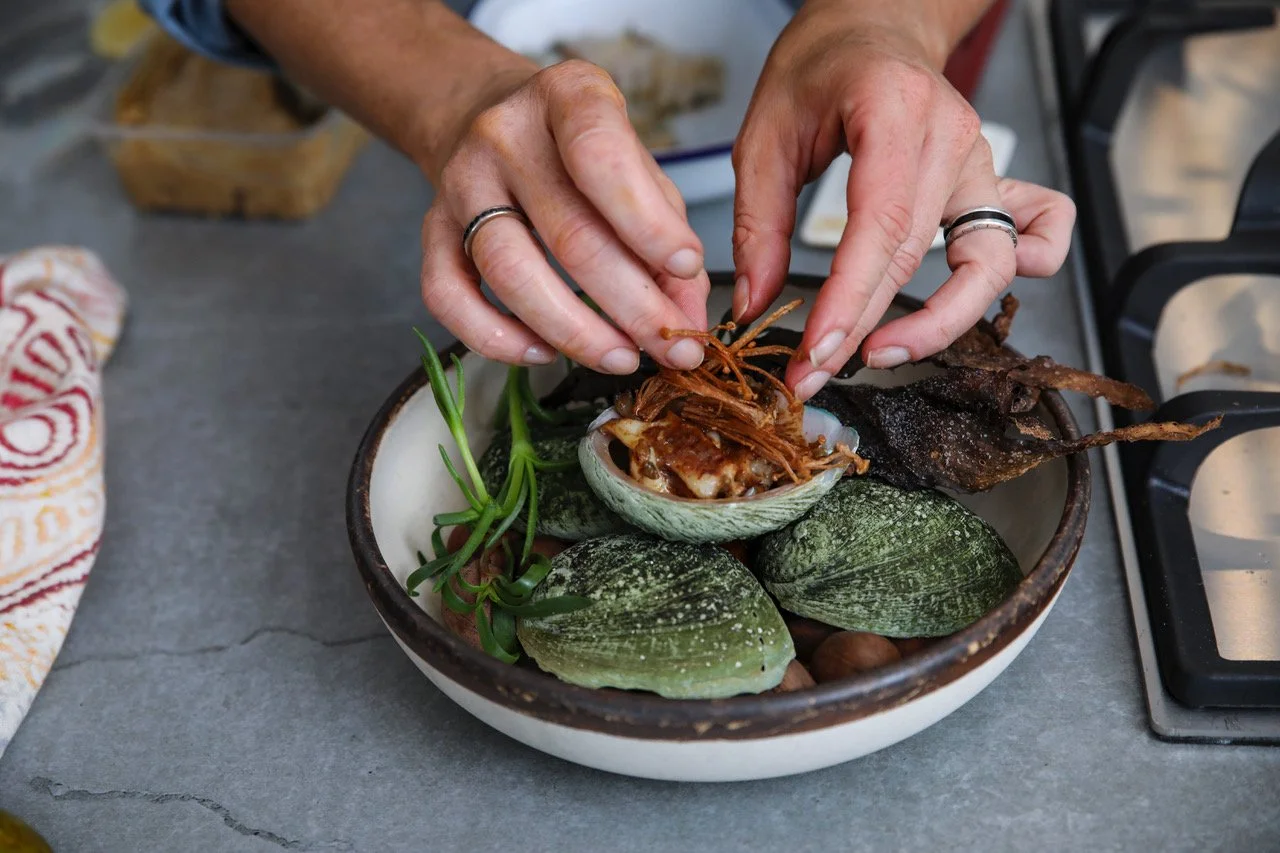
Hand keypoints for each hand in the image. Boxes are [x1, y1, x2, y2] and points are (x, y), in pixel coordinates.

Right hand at [421, 60, 711, 373]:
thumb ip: (667, 233)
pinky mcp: (430, 230)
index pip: (601, 158)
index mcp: (567, 98)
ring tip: (622, 358)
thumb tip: (686, 321)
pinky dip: (497, 338)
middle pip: (568, 234)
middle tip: (672, 349)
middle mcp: (504, 136)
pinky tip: (544, 354)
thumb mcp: (636, 165)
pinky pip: (449, 297)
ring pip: (510, 274)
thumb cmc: (576, 151)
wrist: (483, 116)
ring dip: (574, 331)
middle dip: (632, 304)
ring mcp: (459, 183)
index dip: (647, 222)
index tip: (686, 267)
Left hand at [732, 0, 1074, 398]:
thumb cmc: (821, 66)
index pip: (881, 225)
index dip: (850, 300)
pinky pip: (1035, 234)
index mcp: (894, 111)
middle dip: (867, 328)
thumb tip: (758, 305)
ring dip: (942, 321)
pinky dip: (1015, 274)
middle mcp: (951, 136)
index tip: (817, 352)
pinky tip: (964, 301)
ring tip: (881, 353)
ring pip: (984, 262)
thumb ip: (760, 223)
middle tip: (815, 371)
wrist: (872, 25)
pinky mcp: (990, 180)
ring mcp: (980, 159)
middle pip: (921, 256)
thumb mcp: (764, 134)